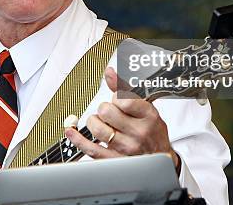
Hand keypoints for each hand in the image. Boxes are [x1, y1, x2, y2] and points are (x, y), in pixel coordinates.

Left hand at [64, 67, 179, 169]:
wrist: (160, 159)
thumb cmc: (153, 131)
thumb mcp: (147, 107)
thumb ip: (126, 89)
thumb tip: (109, 72)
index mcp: (148, 116)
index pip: (124, 100)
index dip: (117, 96)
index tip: (118, 99)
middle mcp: (138, 133)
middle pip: (106, 112)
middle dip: (104, 108)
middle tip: (111, 112)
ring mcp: (126, 148)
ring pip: (97, 129)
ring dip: (94, 122)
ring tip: (102, 123)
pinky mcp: (115, 160)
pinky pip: (91, 149)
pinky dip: (78, 139)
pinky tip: (72, 131)